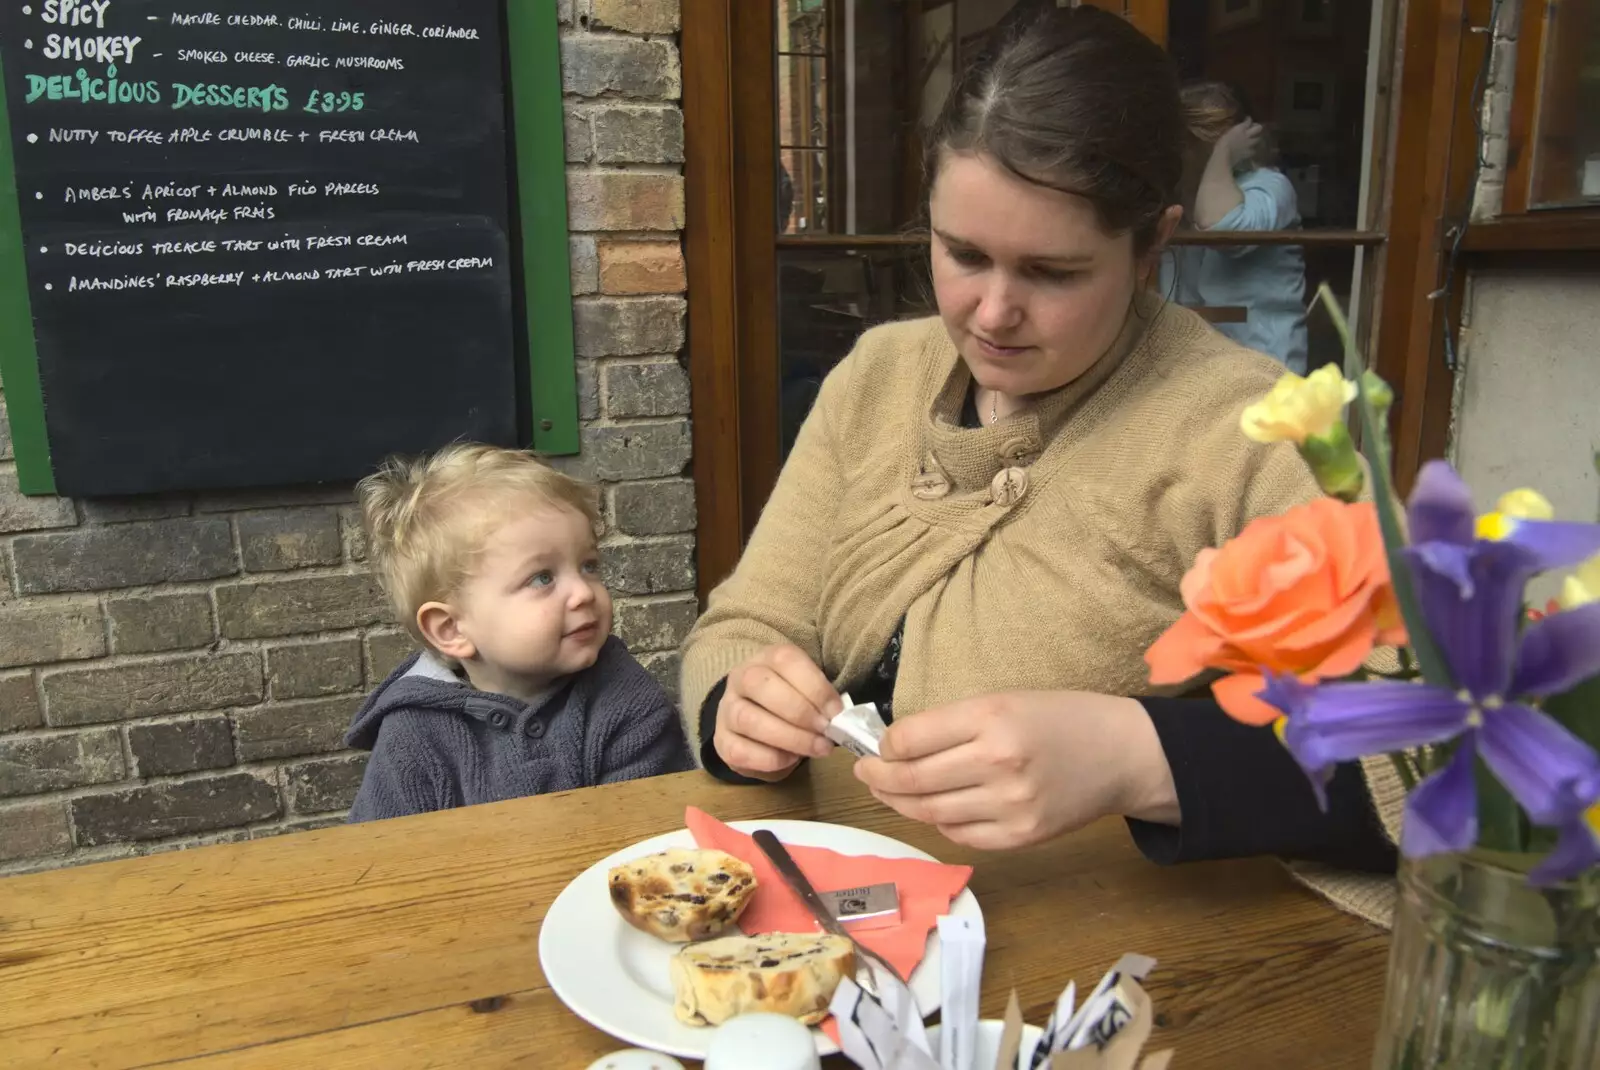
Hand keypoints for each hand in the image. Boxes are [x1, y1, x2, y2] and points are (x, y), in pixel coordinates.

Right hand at [712, 644, 840, 780]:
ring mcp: (726, 710)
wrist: (753, 715)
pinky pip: (740, 751)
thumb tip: (838, 718)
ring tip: (816, 748)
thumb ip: (820, 698)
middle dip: (800, 712)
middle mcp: (740, 678)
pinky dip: (770, 758)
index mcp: (767, 658)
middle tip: (826, 731)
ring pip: (747, 719)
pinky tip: (791, 759)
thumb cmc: (789, 700)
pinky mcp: (722, 742)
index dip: (814, 686)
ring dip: (788, 737)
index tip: (836, 712)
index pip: (786, 661)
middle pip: (760, 685)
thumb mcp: (806, 688)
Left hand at [852, 691, 1177, 849]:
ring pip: (930, 813)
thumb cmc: (1061, 718)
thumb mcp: (1005, 700)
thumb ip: (953, 723)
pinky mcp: (1021, 836)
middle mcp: (998, 763)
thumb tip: (897, 746)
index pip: (910, 739)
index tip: (877, 746)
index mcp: (992, 718)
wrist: (1122, 754)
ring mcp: (1010, 806)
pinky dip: (939, 823)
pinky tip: (934, 809)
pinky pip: (960, 835)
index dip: (883, 746)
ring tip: (888, 793)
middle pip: (913, 781)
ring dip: (900, 804)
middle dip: (878, 779)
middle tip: (865, 773)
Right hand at [1215, 120, 1262, 168]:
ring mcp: (1248, 144)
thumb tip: (1233, 131)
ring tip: (1253, 139)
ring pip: (1258, 139)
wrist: (1223, 157)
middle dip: (1257, 127)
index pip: (1248, 120)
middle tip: (1254, 128)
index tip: (1247, 119)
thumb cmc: (1220, 144)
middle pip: (1258, 128)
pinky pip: (1253, 151)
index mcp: (1240, 128)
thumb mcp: (1225, 134)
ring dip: (1256, 139)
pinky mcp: (1247, 153)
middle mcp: (1247, 135)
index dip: (1248, 119)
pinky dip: (1251, 150)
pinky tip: (1249, 150)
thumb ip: (1232, 132)